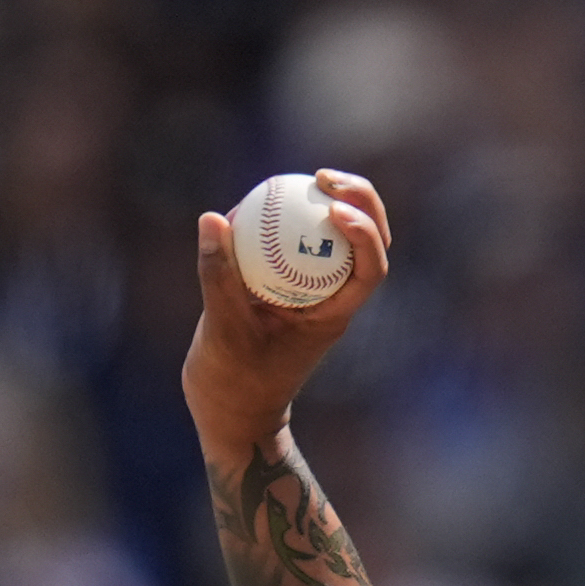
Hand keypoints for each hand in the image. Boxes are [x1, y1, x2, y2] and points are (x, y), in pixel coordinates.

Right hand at [180, 169, 392, 455]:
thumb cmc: (233, 381)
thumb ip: (218, 274)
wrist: (230, 411)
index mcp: (334, 315)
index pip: (370, 269)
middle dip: (359, 201)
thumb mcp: (222, 327)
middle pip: (367, 243)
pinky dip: (282, 221)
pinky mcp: (286, 288)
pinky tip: (255, 200)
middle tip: (324, 174)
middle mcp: (331, 299)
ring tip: (296, 178)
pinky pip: (295, 246)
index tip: (334, 207)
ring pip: (335, 240)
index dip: (366, 232)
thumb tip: (214, 217)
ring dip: (326, 203)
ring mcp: (311, 292)